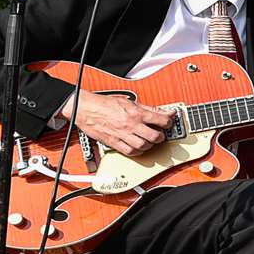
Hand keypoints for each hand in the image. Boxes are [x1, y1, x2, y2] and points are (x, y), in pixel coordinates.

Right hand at [59, 90, 173, 155]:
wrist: (85, 108)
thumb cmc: (105, 104)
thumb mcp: (130, 101)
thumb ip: (149, 108)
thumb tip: (165, 111)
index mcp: (136, 113)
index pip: (160, 120)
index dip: (168, 123)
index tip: (168, 123)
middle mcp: (130, 125)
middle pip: (154, 136)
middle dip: (160, 137)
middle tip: (160, 134)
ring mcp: (122, 135)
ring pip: (143, 146)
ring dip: (149, 145)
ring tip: (149, 141)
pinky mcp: (113, 142)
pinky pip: (129, 151)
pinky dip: (137, 152)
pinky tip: (138, 148)